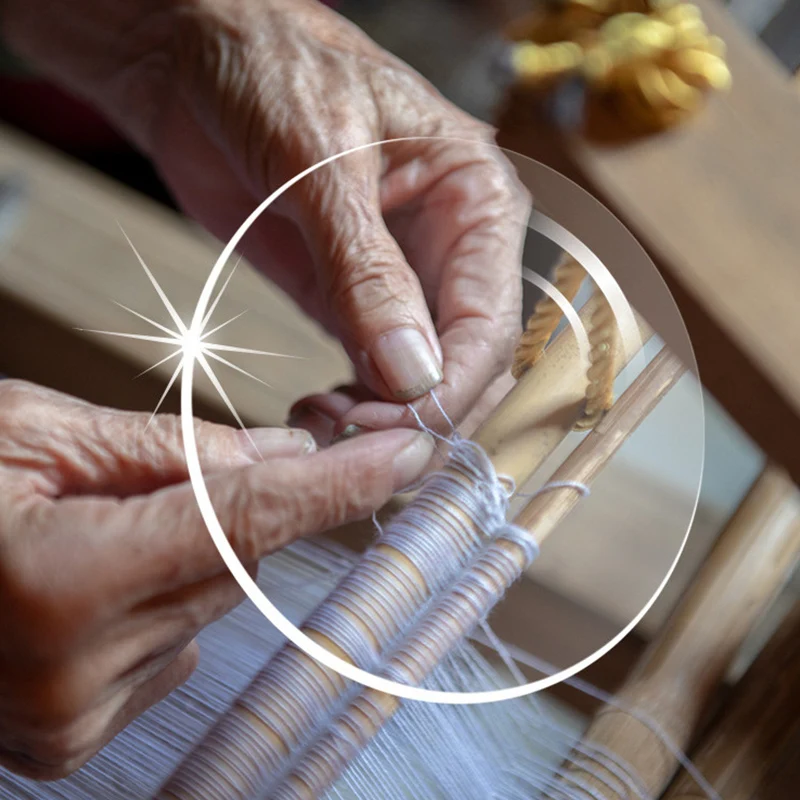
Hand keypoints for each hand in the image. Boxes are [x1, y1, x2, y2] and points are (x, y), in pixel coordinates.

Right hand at [0, 381, 431, 777]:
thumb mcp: (32, 433)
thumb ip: (170, 451)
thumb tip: (286, 453)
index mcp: (62, 582)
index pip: (249, 522)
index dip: (339, 483)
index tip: (406, 451)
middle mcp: (77, 674)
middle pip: (239, 561)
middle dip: (251, 501)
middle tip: (215, 458)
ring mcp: (75, 719)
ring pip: (214, 601)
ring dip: (199, 546)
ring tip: (109, 520)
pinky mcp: (75, 735)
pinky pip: (176, 642)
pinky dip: (169, 593)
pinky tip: (103, 573)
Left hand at [3, 0, 528, 440]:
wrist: (195, 60)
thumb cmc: (270, 71)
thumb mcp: (320, 166)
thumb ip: (367, 273)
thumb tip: (412, 374)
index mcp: (476, 199)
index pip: (491, 321)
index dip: (454, 386)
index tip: (402, 428)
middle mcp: (452, 247)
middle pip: (466, 360)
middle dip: (421, 411)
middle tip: (356, 444)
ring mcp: (402, 280)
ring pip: (420, 376)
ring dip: (383, 418)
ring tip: (323, 429)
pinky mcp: (352, 300)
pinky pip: (372, 371)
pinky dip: (354, 406)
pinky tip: (319, 415)